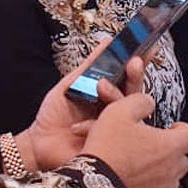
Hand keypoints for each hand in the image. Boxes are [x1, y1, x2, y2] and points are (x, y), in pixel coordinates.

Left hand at [14, 40, 146, 170]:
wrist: (39, 142)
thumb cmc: (55, 114)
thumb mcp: (72, 84)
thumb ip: (91, 65)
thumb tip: (109, 41)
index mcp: (109, 95)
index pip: (129, 77)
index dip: (139, 63)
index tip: (148, 48)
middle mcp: (116, 111)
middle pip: (134, 92)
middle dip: (135, 76)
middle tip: (134, 63)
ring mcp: (114, 129)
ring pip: (126, 110)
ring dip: (115, 94)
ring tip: (100, 85)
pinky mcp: (109, 146)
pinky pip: (110, 132)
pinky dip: (93, 124)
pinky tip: (77, 127)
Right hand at [84, 98, 187, 187]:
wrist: (90, 184)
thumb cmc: (107, 147)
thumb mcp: (120, 110)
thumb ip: (142, 101)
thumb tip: (149, 103)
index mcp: (171, 145)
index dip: (181, 130)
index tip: (169, 129)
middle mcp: (173, 169)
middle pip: (182, 157)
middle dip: (170, 151)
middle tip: (149, 147)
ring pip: (171, 178)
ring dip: (161, 172)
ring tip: (140, 166)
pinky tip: (137, 186)